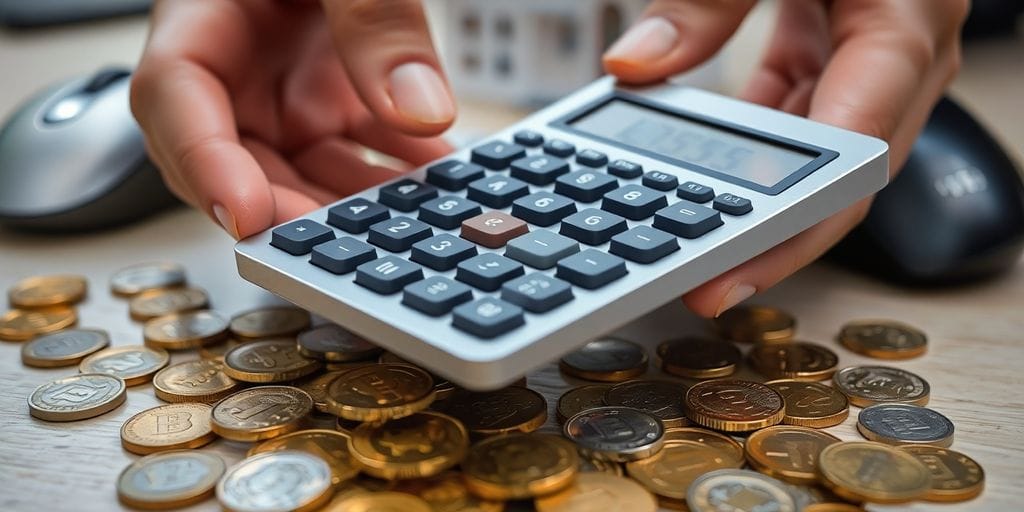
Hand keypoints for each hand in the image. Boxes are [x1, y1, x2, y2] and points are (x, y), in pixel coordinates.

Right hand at [131, 0, 453, 238]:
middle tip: (349, 247)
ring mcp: (281, 88)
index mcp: (201, 17)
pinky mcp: (328, 98)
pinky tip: (437, 175)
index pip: (173, 98)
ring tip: (410, 220)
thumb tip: (419, 111)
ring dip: (355, 202)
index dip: (204, 164)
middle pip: (238, 159)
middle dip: (292, 209)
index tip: (245, 216)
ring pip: (303, 171)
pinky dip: (395, 168)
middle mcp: (234, 66)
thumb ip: (376, 20)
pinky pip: (355, 149)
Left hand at [603, 0, 967, 316]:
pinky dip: (760, 135)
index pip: (858, 149)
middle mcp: (905, 45)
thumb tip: (635, 68)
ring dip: (767, 192)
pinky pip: (807, 102)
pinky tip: (709, 161)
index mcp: (908, 18)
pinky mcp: (846, 36)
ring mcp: (878, 45)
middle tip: (705, 284)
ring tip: (699, 239)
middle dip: (778, 234)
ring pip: (827, 146)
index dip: (794, 220)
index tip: (734, 266)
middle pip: (848, 172)